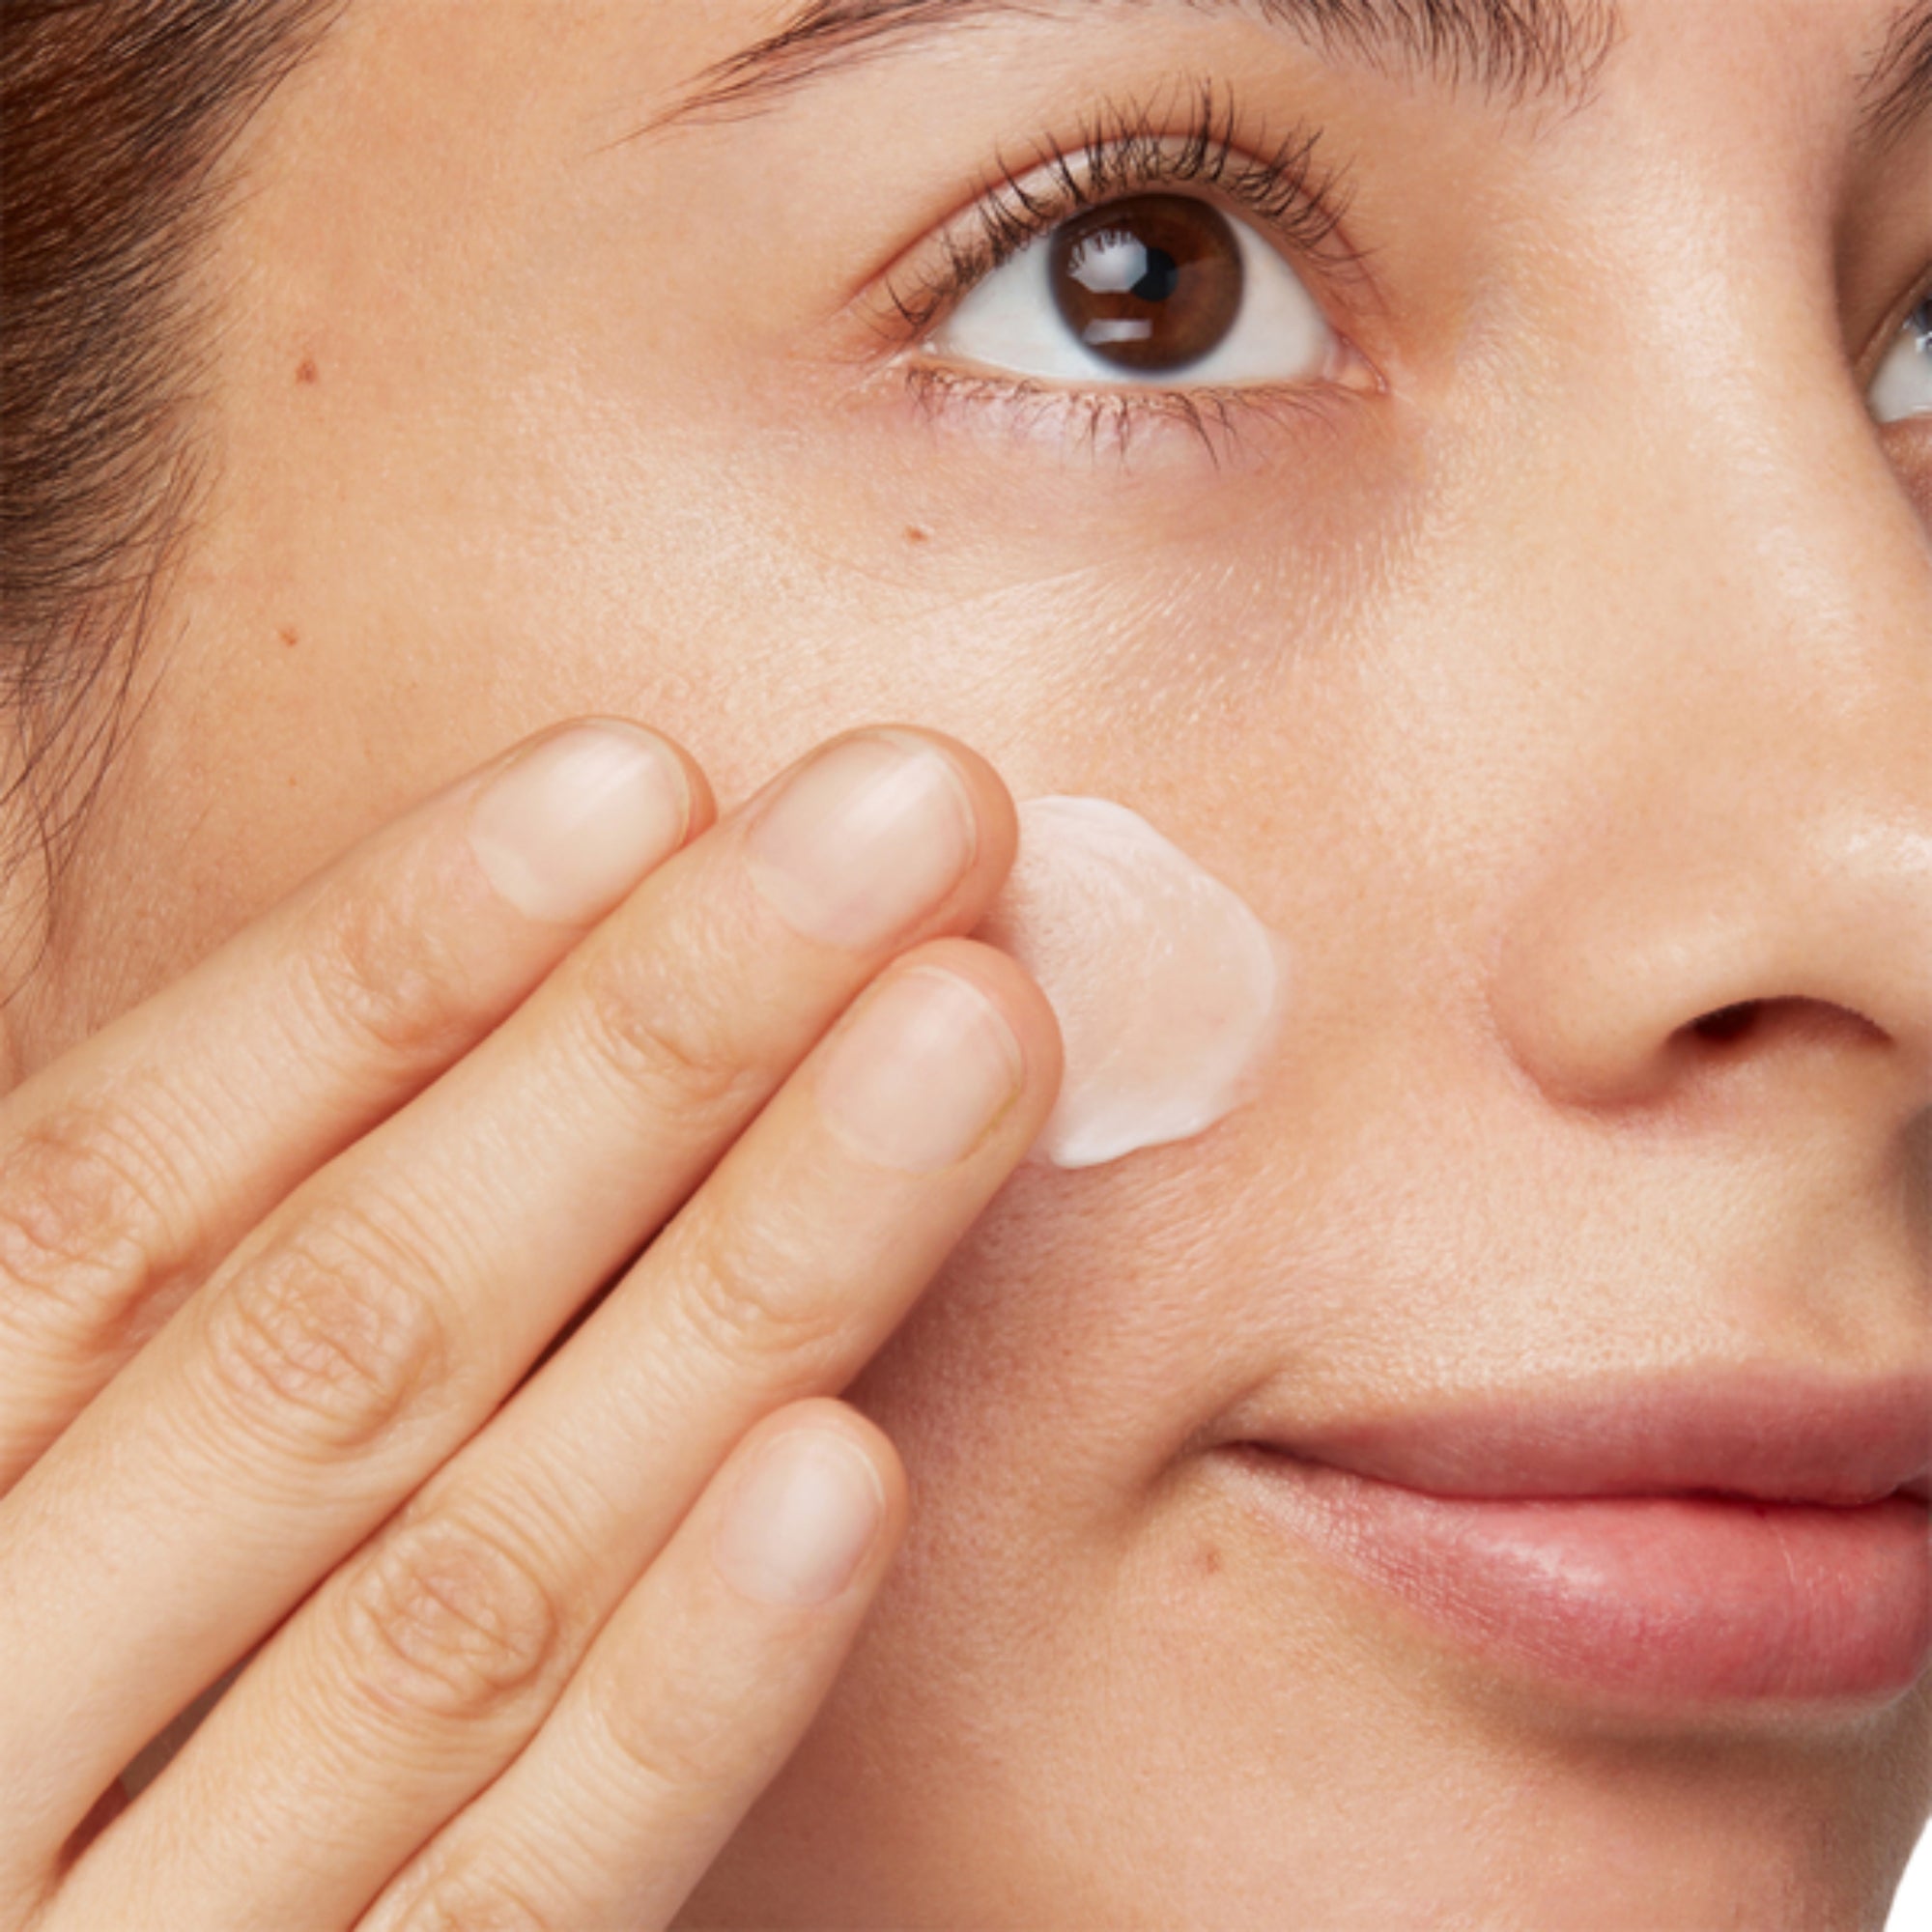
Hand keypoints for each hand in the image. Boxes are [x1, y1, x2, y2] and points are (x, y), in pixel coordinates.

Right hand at [0, 719, 1059, 1928]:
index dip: (372, 967)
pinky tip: (850, 1468)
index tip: (633, 770)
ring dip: (747, 1280)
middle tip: (908, 818)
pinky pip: (520, 1920)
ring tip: (969, 1038)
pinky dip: (686, 1690)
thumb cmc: (38, 1714)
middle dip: (646, 1045)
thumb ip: (185, 1324)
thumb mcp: (31, 1502)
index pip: (109, 1192)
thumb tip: (446, 1021)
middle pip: (336, 1329)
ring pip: (471, 1585)